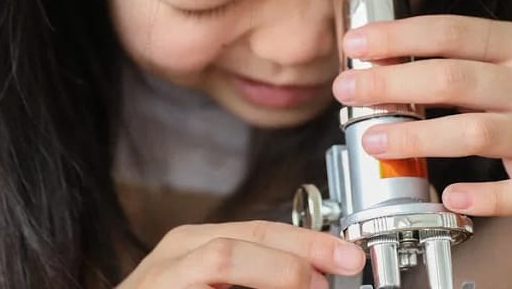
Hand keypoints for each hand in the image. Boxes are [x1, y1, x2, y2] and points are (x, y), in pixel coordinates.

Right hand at [118, 220, 365, 288]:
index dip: (311, 241)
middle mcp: (178, 253)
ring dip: (274, 270)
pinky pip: (207, 281)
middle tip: (339, 271)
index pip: (263, 228)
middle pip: (248, 236)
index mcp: (197, 244)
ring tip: (305, 285)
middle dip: (300, 252)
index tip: (350, 256)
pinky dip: (240, 287)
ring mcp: (161, 276)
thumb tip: (314, 278)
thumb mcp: (219, 285)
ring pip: (225, 257)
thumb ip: (258, 275)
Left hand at [331, 15, 511, 229]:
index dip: (397, 36)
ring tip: (373, 141)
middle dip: (391, 84)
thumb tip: (375, 57)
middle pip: (454, 79)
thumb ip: (454, 59)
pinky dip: (482, 198)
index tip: (353, 45)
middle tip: (346, 92)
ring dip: (416, 137)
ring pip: (475, 132)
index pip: (451, 32)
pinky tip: (449, 197)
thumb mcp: (507, 65)